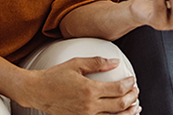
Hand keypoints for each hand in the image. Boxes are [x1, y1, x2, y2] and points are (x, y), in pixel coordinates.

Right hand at [21, 57, 139, 114]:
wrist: (37, 91)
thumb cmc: (54, 76)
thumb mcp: (75, 63)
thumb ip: (97, 62)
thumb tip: (115, 62)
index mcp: (89, 89)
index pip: (118, 89)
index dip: (129, 84)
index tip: (132, 80)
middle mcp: (90, 106)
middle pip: (120, 104)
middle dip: (132, 97)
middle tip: (136, 91)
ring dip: (128, 113)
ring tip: (135, 107)